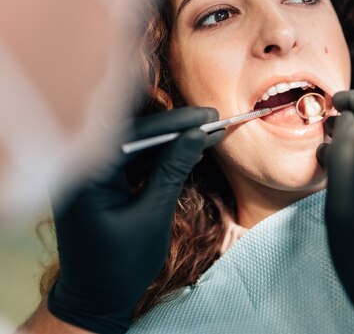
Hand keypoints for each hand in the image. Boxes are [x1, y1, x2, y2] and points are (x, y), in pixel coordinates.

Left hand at [47, 107, 223, 333]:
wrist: (95, 298)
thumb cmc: (120, 265)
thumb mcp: (153, 215)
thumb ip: (172, 171)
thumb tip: (196, 136)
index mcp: (86, 176)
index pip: (132, 135)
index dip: (173, 123)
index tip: (206, 116)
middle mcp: (81, 168)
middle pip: (133, 133)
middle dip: (174, 127)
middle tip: (211, 119)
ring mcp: (89, 174)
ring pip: (135, 144)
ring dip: (170, 139)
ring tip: (206, 132)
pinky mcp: (100, 182)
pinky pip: (132, 159)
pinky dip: (159, 156)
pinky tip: (187, 150)